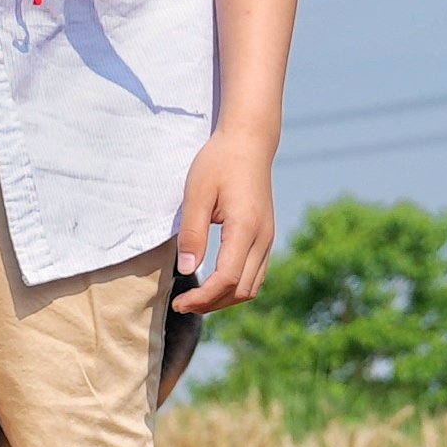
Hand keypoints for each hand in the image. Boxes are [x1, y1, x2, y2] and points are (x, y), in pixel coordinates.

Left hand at [170, 126, 279, 312]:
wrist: (250, 142)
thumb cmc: (219, 163)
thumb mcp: (197, 193)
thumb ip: (192, 233)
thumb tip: (186, 269)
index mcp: (246, 227)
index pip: (227, 279)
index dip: (202, 298)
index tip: (178, 302)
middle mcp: (263, 238)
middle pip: (242, 290)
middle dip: (212, 304)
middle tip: (182, 304)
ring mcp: (269, 239)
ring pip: (252, 287)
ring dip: (225, 299)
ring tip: (196, 299)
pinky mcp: (267, 237)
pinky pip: (256, 275)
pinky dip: (236, 287)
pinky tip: (214, 284)